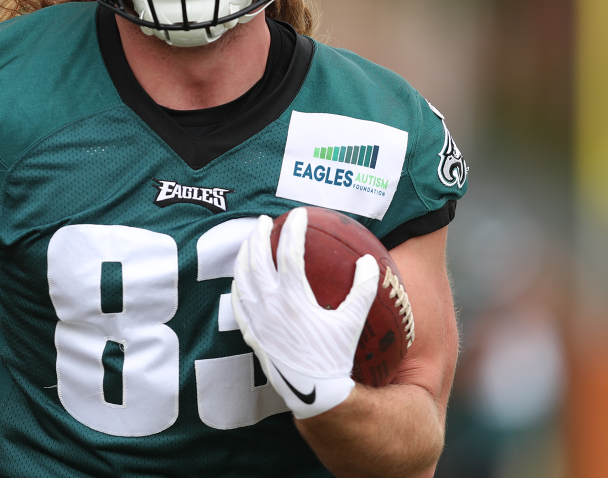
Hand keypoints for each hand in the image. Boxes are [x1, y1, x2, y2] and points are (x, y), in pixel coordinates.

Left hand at [230, 209, 378, 418]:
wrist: (313, 392)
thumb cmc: (334, 357)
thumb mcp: (352, 322)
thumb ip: (363, 289)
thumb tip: (369, 261)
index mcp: (294, 298)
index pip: (290, 253)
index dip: (295, 230)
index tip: (300, 215)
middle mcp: (270, 305)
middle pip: (258, 260)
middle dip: (260, 235)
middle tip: (265, 221)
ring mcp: (256, 318)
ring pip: (243, 278)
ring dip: (245, 255)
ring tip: (250, 241)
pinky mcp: (250, 332)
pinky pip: (238, 301)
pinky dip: (238, 283)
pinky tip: (241, 277)